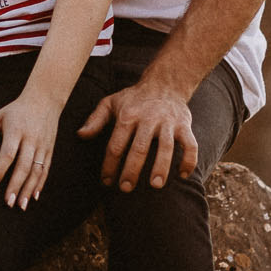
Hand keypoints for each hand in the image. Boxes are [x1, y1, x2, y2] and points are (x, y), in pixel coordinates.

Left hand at [0, 91, 62, 209]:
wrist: (45, 100)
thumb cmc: (15, 111)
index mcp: (16, 130)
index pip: (8, 153)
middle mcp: (31, 139)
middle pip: (24, 166)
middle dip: (16, 186)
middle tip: (8, 203)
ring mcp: (43, 145)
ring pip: (37, 171)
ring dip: (29, 189)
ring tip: (20, 206)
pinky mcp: (50, 149)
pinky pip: (46, 169)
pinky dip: (40, 184)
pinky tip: (34, 197)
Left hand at [77, 78, 197, 191]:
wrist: (165, 82)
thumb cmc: (134, 98)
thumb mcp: (110, 103)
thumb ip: (95, 120)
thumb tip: (80, 135)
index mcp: (128, 116)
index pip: (116, 144)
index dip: (109, 165)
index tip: (106, 182)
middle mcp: (148, 119)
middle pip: (139, 148)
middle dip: (132, 170)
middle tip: (126, 188)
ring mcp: (168, 122)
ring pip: (166, 147)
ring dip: (161, 167)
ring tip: (156, 186)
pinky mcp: (184, 125)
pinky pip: (190, 144)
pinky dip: (189, 160)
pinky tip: (183, 176)